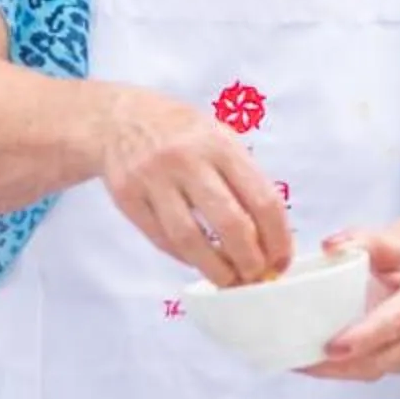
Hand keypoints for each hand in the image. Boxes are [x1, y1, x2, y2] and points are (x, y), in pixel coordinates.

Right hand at [97, 87, 293, 285]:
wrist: (118, 118)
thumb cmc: (180, 133)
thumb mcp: (219, 138)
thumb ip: (244, 179)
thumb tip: (270, 237)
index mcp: (220, 144)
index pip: (262, 199)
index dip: (278, 238)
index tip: (281, 260)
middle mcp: (187, 159)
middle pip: (230, 223)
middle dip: (249, 260)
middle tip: (256, 276)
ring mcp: (154, 178)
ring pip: (190, 239)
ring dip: (215, 268)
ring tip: (228, 280)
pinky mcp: (128, 197)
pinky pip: (162, 239)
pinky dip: (184, 257)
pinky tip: (197, 260)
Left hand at [305, 218, 399, 381]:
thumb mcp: (393, 238)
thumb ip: (361, 240)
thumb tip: (329, 247)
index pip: (394, 322)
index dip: (363, 337)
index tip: (331, 347)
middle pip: (381, 359)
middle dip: (339, 366)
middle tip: (301, 360)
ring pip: (376, 370)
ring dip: (339, 372)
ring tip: (303, 362)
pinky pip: (376, 370)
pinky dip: (348, 369)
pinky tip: (321, 360)